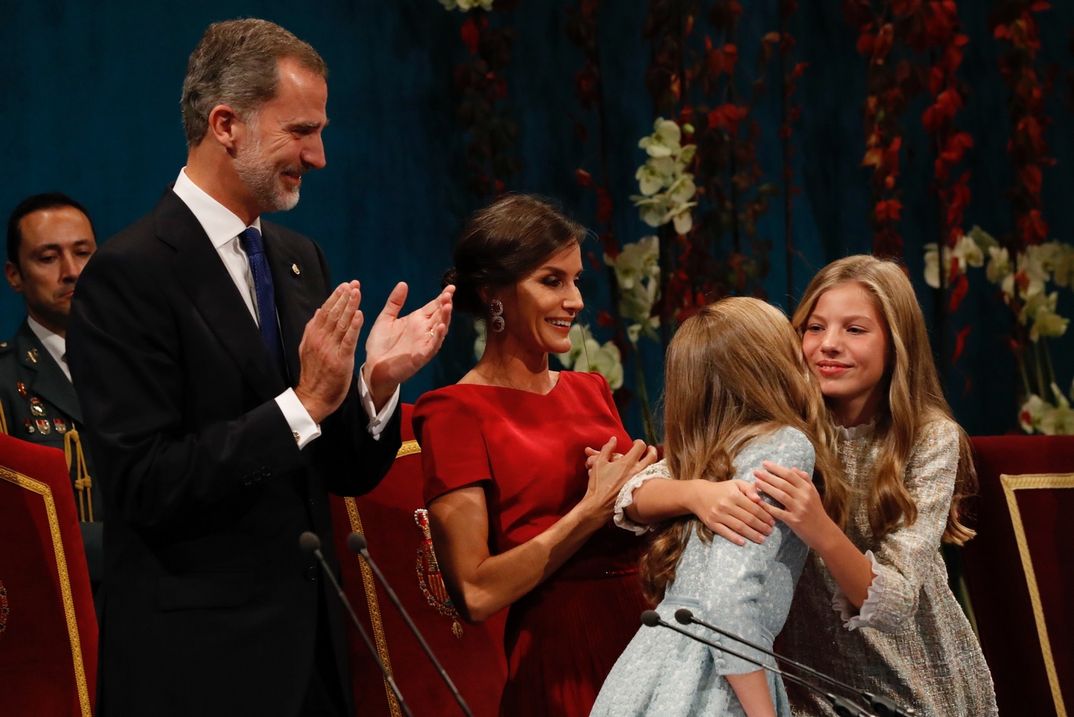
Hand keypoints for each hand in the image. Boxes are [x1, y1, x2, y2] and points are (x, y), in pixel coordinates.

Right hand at [295, 282, 362, 422]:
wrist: (312, 398)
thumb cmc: (314, 375)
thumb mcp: (308, 348)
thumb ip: (314, 330)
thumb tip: (319, 311)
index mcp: (313, 335)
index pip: (325, 311)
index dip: (336, 297)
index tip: (345, 285)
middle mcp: (320, 339)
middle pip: (333, 313)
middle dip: (344, 297)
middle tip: (354, 283)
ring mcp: (330, 348)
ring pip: (341, 323)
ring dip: (350, 306)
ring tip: (357, 292)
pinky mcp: (340, 359)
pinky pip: (348, 340)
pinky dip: (354, 326)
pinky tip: (359, 314)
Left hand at [363, 283, 454, 408]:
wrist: (373, 367)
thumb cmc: (380, 344)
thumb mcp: (385, 318)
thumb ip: (395, 302)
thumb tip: (403, 284)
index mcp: (416, 320)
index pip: (433, 306)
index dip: (442, 297)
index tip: (451, 287)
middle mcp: (423, 330)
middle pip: (439, 315)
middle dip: (445, 304)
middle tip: (449, 293)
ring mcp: (424, 343)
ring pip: (440, 329)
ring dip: (445, 318)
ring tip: (448, 306)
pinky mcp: (421, 356)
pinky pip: (432, 346)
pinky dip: (438, 337)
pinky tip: (441, 327)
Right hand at [582, 437, 657, 522]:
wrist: (599, 506)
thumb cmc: (598, 484)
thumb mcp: (599, 463)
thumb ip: (607, 449)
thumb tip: (613, 439)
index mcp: (627, 463)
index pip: (640, 446)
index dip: (638, 442)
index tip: (636, 443)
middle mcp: (636, 471)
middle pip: (651, 456)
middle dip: (651, 450)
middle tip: (650, 449)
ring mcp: (639, 482)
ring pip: (653, 468)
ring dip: (652, 461)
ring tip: (650, 459)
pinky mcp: (638, 490)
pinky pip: (648, 479)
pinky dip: (649, 474)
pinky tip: (646, 473)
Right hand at [689, 479, 773, 545]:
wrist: (698, 494)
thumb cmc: (721, 489)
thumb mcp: (736, 484)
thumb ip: (749, 489)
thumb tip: (760, 498)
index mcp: (734, 495)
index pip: (754, 507)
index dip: (765, 516)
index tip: (773, 522)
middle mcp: (726, 505)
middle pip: (748, 518)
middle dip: (761, 526)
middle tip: (770, 532)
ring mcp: (718, 515)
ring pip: (739, 527)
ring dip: (752, 534)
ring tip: (762, 539)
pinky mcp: (711, 523)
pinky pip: (724, 532)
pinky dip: (734, 538)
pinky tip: (744, 543)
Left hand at [753, 461, 830, 548]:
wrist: (824, 533)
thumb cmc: (816, 512)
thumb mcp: (814, 494)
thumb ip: (804, 480)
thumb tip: (793, 468)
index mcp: (807, 489)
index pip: (790, 474)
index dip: (776, 468)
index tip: (764, 463)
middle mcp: (804, 497)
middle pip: (783, 483)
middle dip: (768, 476)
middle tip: (755, 472)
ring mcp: (799, 509)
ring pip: (780, 495)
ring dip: (767, 488)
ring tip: (756, 483)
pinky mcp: (794, 521)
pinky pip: (779, 512)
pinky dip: (768, 507)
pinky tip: (759, 502)